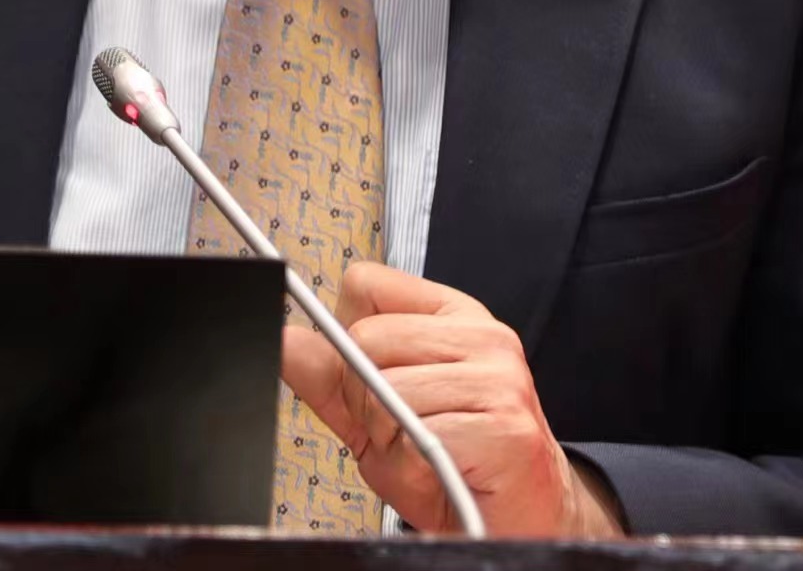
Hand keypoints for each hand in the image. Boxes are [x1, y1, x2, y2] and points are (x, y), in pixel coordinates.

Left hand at [279, 260, 624, 536]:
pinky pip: (420, 436)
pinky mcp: (506, 425)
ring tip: (422, 454)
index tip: (369, 379)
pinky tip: (441, 470)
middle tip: (395, 431)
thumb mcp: (375, 414)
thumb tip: (284, 341)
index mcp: (450, 315)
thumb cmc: (449, 464)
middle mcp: (481, 334)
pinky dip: (415, 467)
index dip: (347, 338)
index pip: (365, 283)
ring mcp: (500, 376)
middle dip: (361, 399)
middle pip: (365, 336)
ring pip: (387, 389)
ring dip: (388, 439)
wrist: (518, 519)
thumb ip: (330, 376)